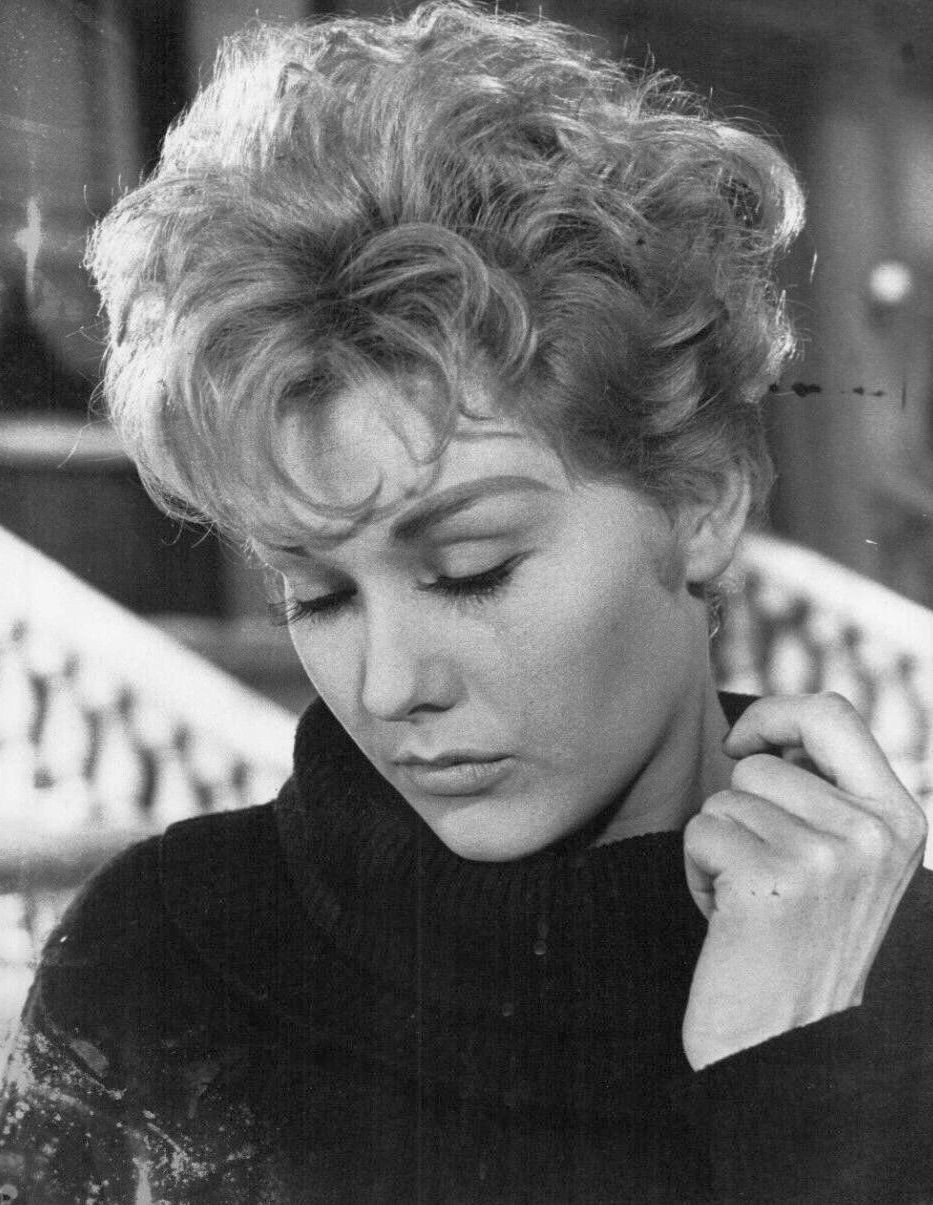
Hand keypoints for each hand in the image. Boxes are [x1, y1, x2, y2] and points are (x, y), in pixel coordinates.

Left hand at [682, 692, 927, 1069]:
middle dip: (738, 810)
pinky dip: (696, 873)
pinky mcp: (772, 882)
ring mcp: (826, 858)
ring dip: (718, 847)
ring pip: (724, 800)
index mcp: (899, 819)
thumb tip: (764, 729)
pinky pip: (701, 833)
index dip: (774, 713)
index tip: (740, 743)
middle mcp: (872, 834)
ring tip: (748, 902)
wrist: (785, 1045)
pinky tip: (726, 919)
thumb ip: (825, 793)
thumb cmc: (798, 943)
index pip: (832, 712)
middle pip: (761, 763)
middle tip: (759, 872)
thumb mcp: (843, 861)